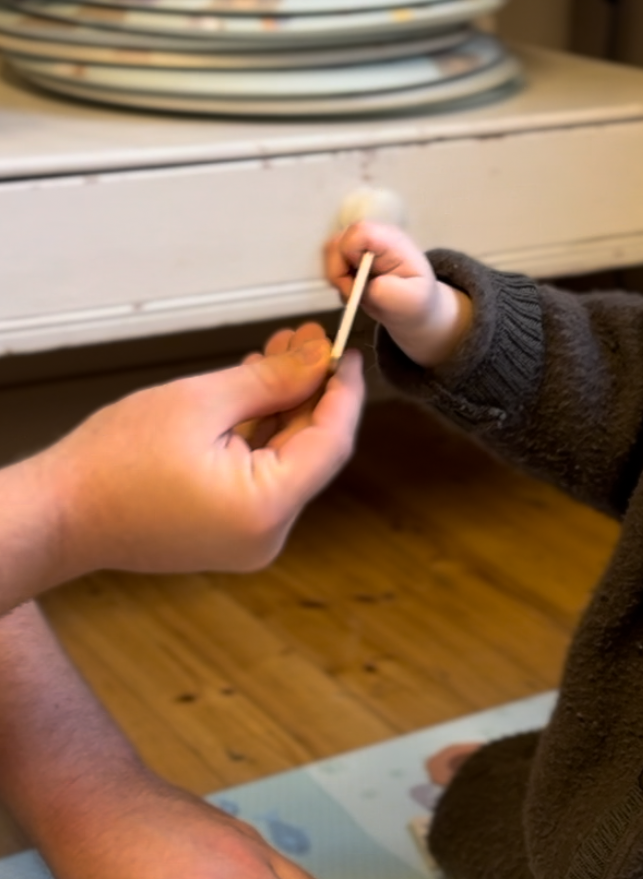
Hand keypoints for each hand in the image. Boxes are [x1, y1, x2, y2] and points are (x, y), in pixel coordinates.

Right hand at [37, 327, 364, 587]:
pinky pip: (260, 476)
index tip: (345, 352)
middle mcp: (266, 534)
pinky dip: (260, 434)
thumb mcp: (200, 402)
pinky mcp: (229, 532)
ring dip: (283, 407)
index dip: (343, 392)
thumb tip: (315, 360)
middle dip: (310, 392)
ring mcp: (248, 538)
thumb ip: (270, 381)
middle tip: (305, 340)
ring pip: (285, 460)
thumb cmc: (112, 465)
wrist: (60, 513)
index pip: (331, 443)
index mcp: (265, 509)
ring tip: (278, 352)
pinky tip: (255, 390)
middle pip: (310, 452)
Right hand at [326, 219, 472, 366]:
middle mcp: (373, 237)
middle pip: (337, 242)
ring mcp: (360, 245)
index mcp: (391, 241)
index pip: (359, 232)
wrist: (414, 307)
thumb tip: (365, 285)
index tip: (358, 283)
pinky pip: (331, 264)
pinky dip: (338, 282)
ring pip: (330, 253)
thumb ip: (387, 292)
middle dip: (338, 273)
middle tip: (355, 295)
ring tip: (357, 295)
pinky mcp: (350, 256)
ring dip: (337, 278)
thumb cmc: (416, 301)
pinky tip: (355, 292)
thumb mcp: (410, 300)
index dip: (349, 255)